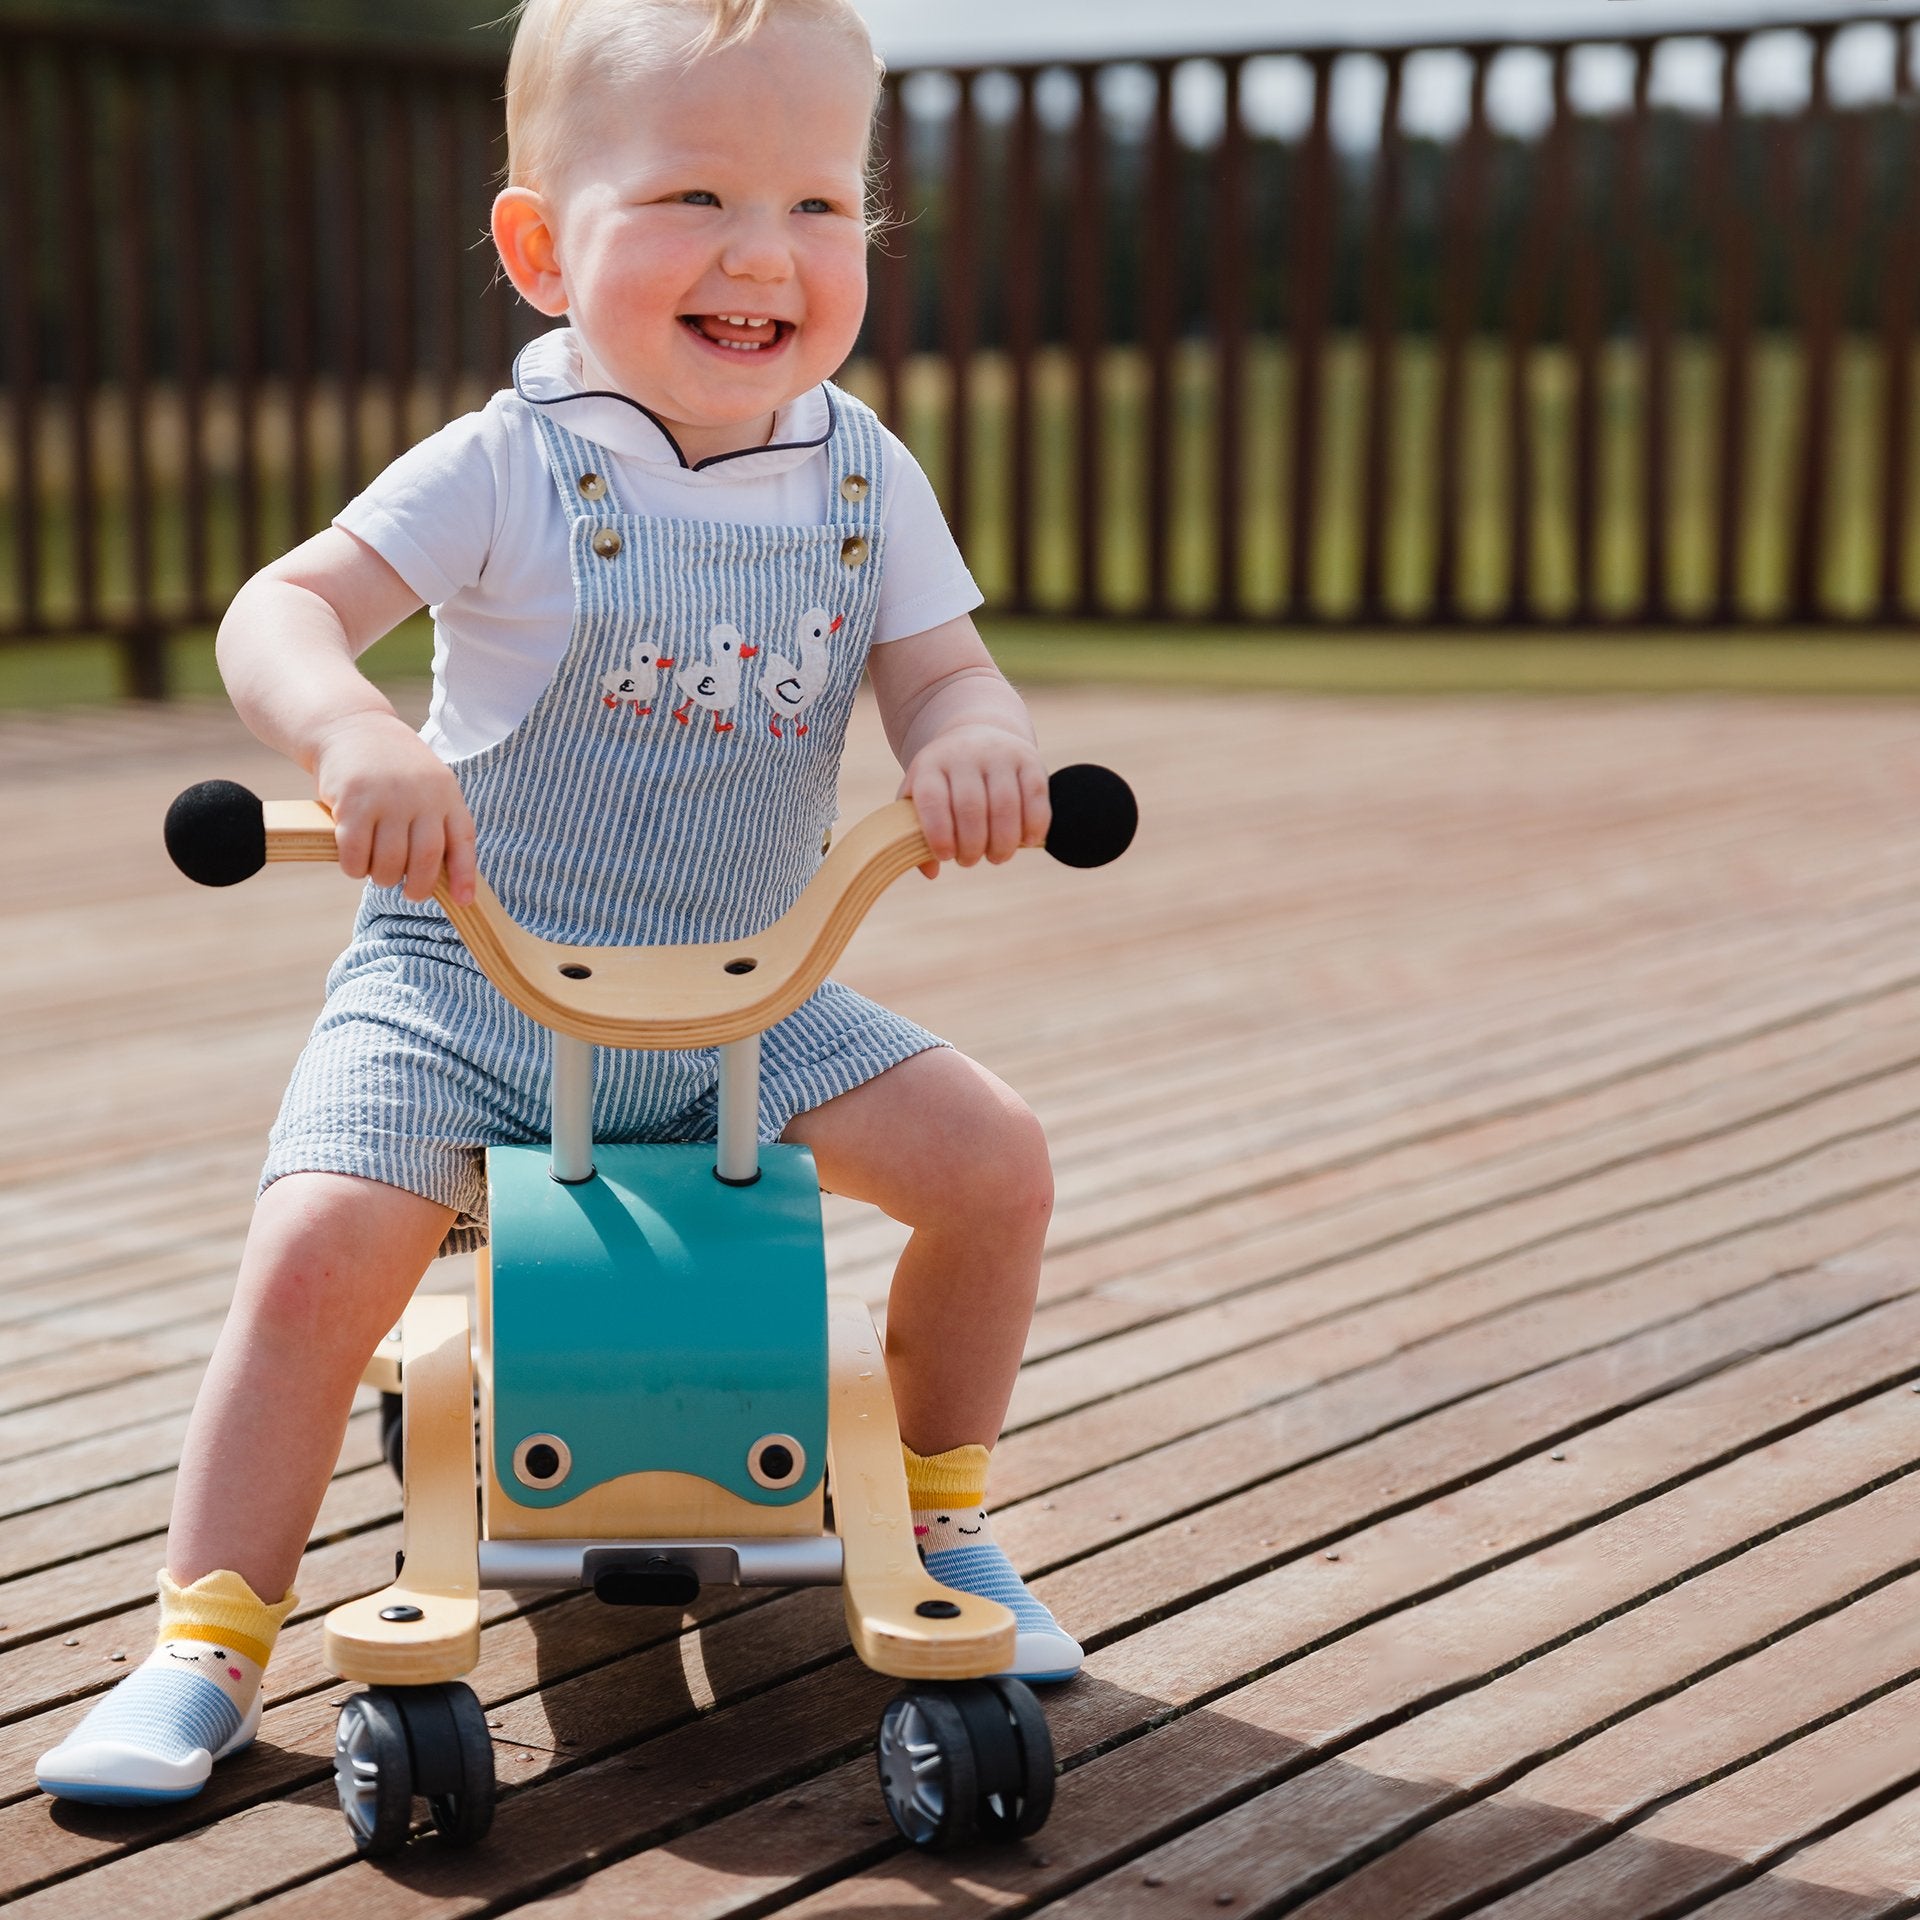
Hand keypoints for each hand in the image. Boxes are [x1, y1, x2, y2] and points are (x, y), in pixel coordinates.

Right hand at [311, 711, 477, 905]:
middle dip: (417, 887)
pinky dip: (354, 868)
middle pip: (425, 859)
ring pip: (388, 862)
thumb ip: (438, 820)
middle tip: (409, 892)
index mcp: (446, 794)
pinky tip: (355, 863)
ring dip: (382, 877)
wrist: (352, 725)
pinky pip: (355, 854)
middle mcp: (420, 797)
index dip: (464, 875)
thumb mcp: (429, 783)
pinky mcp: (352, 803)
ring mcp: (386, 800)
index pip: (462, 841)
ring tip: (379, 873)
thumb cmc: (395, 767)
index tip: (463, 900)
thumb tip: (445, 875)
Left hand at [900, 726, 1049, 879]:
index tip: (945, 855)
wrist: (975, 732)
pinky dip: (1034, 825)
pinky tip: (1027, 841)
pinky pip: (1036, 795)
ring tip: (997, 857)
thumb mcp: (921, 795)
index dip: (938, 834)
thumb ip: (916, 834)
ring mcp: (1000, 754)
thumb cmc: (944, 780)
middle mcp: (965, 754)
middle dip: (972, 846)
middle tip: (970, 861)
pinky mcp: (1029, 758)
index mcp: (931, 764)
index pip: (932, 800)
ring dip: (1003, 842)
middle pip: (971, 808)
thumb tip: (931, 872)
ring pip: (1005, 805)